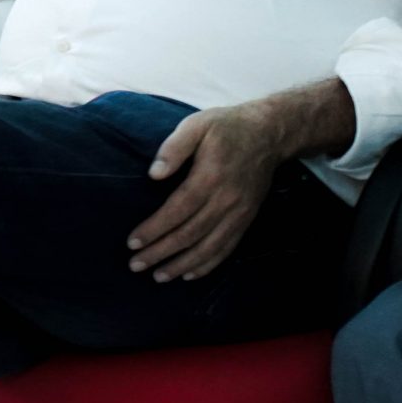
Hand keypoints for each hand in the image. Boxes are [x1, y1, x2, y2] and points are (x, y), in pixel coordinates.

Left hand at [127, 101, 286, 282]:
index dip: (154, 230)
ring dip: (182, 265)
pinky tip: (189, 274)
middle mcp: (227, 200)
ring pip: (209, 247)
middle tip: (136, 265)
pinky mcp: (247, 218)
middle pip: (190, 234)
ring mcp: (240, 213)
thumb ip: (173, 147)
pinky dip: (208, 264)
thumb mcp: (196, 125)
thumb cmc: (226, 127)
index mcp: (210, 177)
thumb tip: (154, 174)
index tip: (132, 242)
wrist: (269, 134)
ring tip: (158, 276)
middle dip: (161, 253)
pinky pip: (227, 248)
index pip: (177, 211)